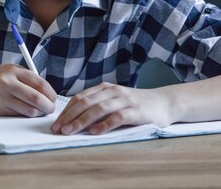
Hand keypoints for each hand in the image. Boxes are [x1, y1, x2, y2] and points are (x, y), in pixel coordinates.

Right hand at [0, 64, 56, 116]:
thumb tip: (46, 92)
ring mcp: (3, 97)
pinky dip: (25, 115)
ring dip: (37, 113)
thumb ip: (25, 79)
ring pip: (29, 110)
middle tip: (50, 109)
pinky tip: (25, 112)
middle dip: (48, 106)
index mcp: (14, 70)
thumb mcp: (8, 71)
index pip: (40, 83)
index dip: (50, 93)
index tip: (54, 98)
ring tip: (38, 111)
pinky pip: (18, 114)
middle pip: (36, 97)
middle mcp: (9, 82)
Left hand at [51, 82, 172, 134]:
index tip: (56, 123)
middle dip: (69, 116)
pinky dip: (104, 125)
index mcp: (105, 88)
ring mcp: (125, 100)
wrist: (165, 102)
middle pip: (86, 102)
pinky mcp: (136, 111)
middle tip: (58, 129)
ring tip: (70, 131)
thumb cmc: (136, 104)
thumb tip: (74, 118)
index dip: (66, 110)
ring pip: (98, 109)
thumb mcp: (115, 100)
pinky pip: (117, 117)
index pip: (80, 98)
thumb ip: (98, 105)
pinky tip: (95, 132)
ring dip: (81, 121)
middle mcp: (113, 91)